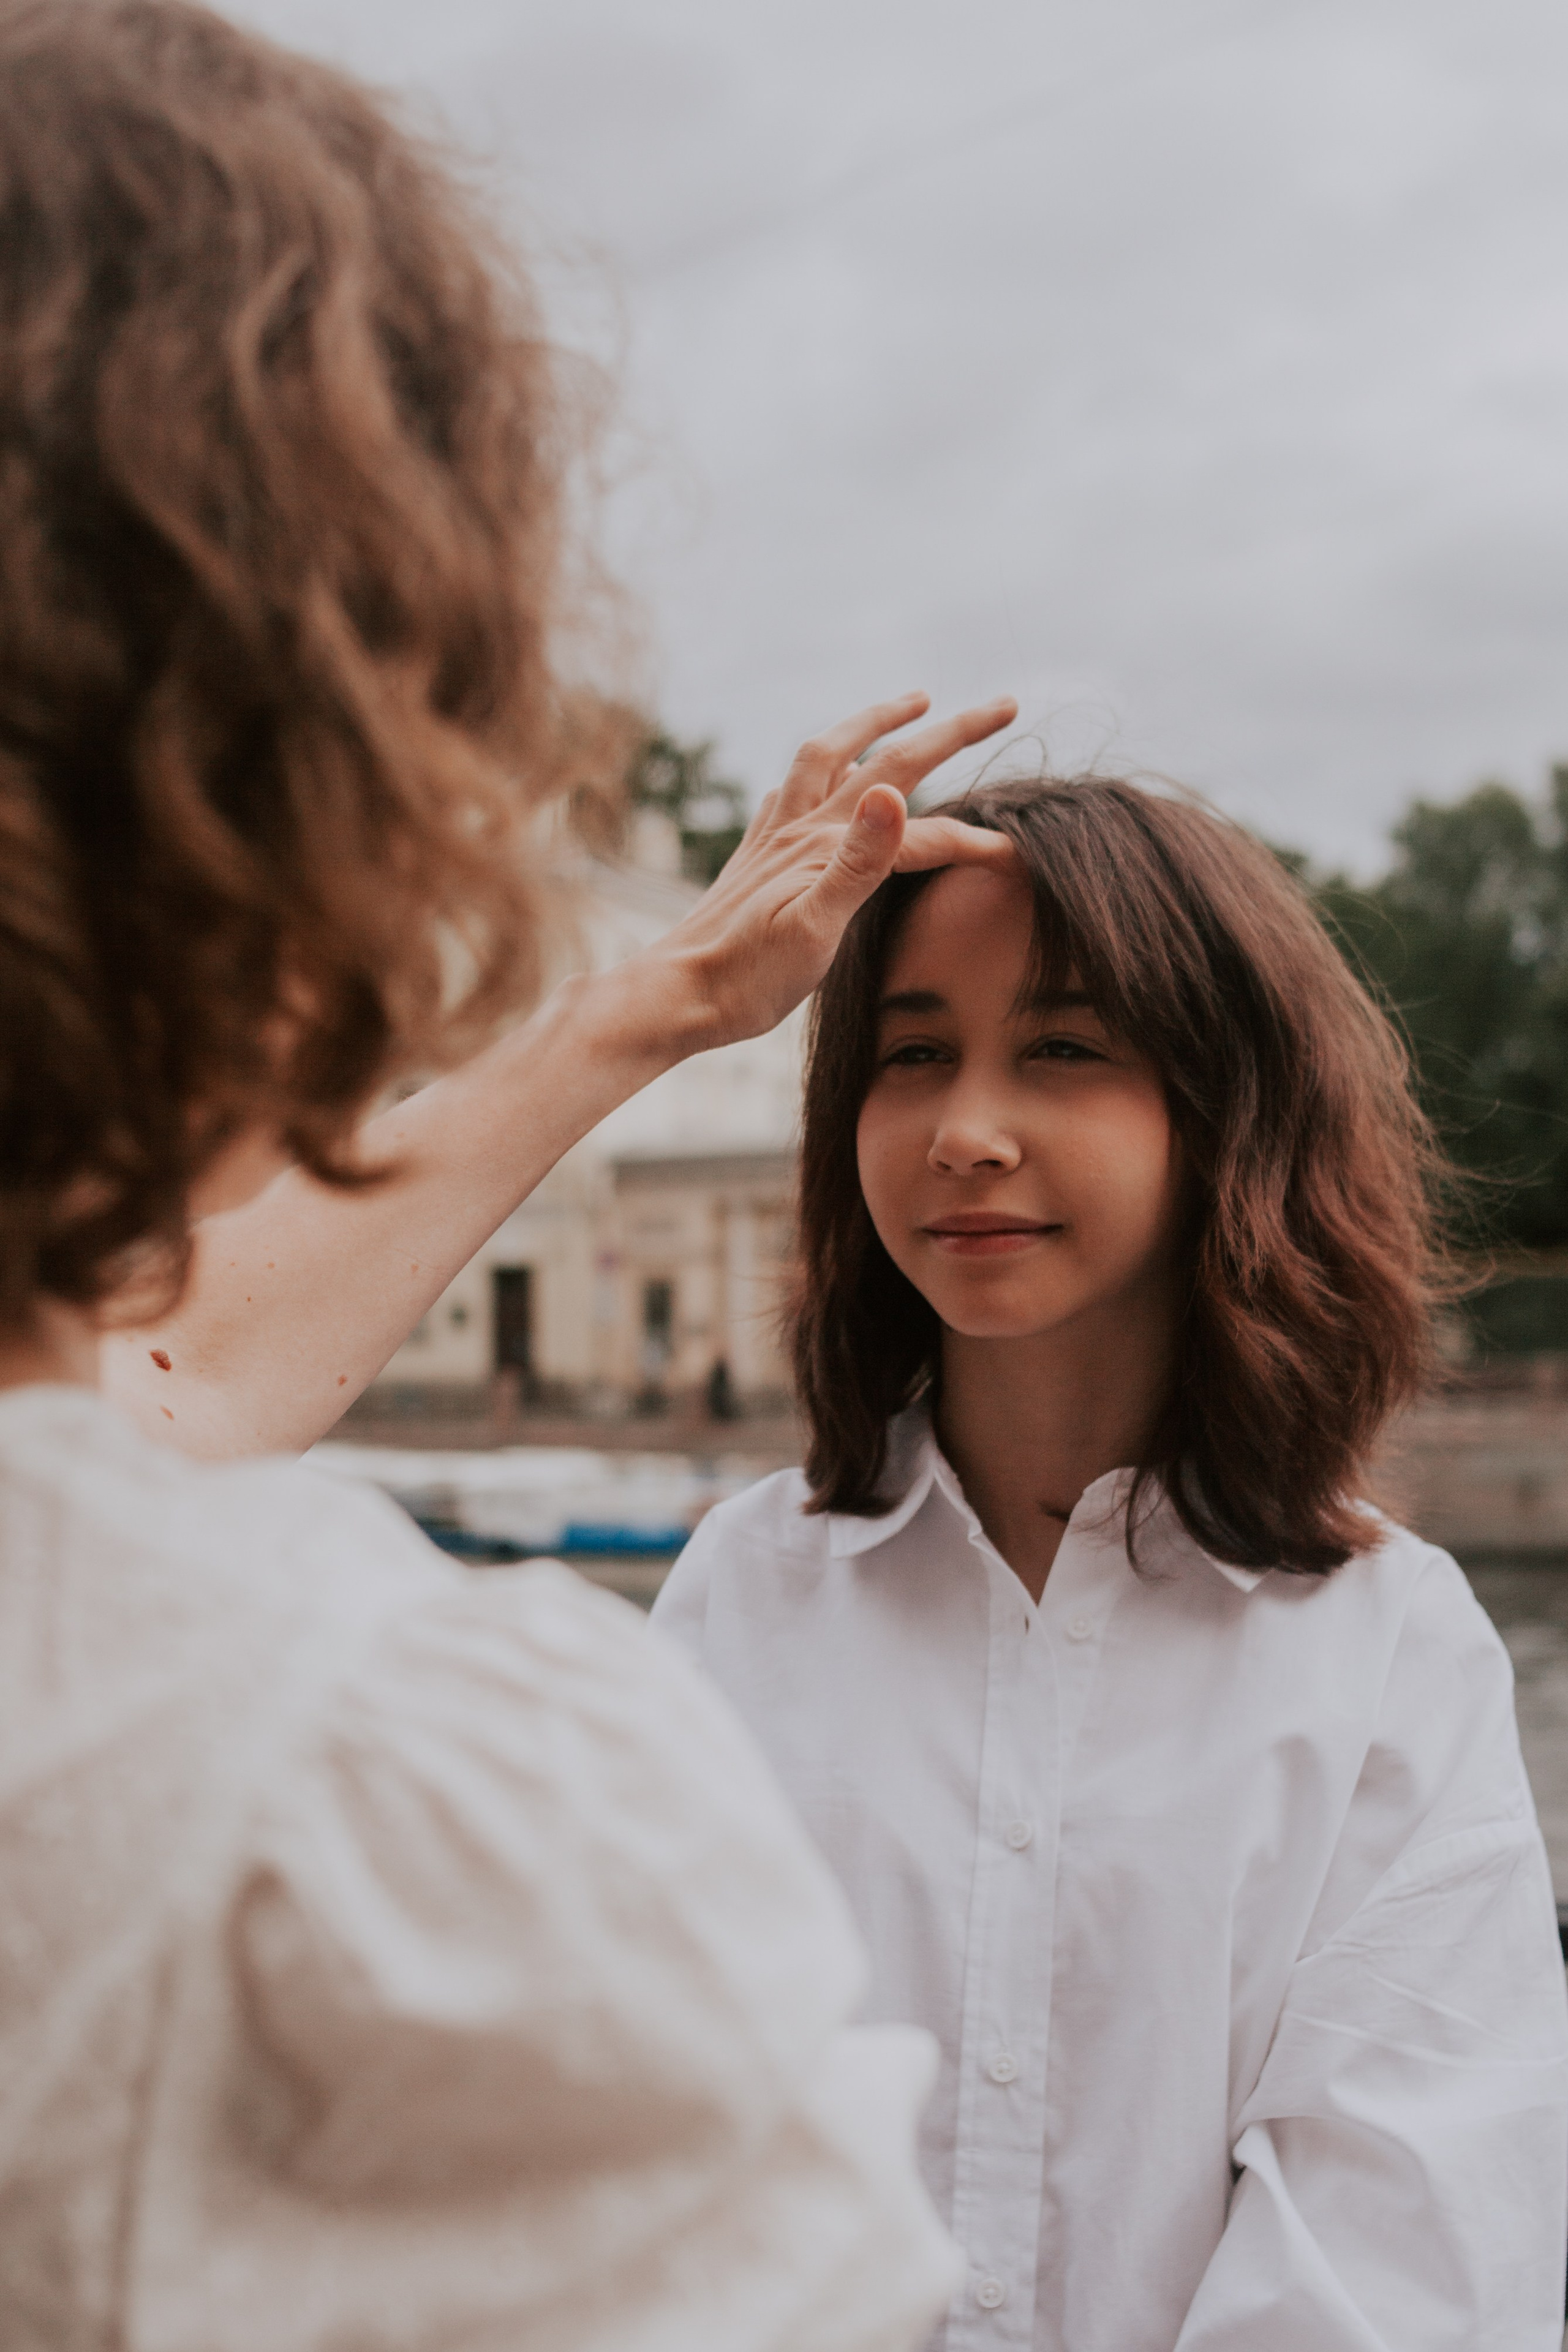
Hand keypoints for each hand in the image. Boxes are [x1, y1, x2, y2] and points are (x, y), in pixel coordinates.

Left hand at [643, 691, 1017, 1047]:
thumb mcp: (814, 929)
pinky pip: (790, 790)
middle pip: (889, 761)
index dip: (973, 842)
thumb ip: (858, 861)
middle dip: (950, 732)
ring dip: (876, 722)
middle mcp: (802, 829)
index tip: (1017, 857)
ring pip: (830, 755)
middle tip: (1004, 705)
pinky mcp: (756, 855)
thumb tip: (894, 791)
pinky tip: (817, 776)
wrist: (678, 997)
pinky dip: (817, 767)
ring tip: (913, 702)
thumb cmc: (747, 978)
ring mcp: (776, 837)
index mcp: (826, 847)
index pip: (923, 833)